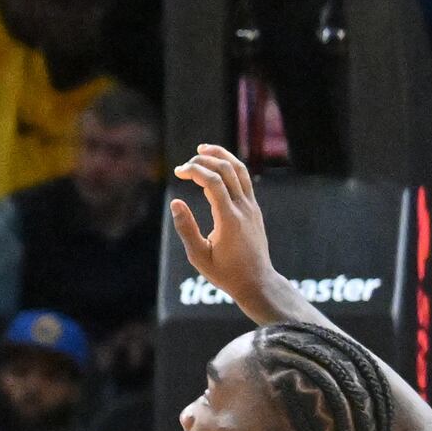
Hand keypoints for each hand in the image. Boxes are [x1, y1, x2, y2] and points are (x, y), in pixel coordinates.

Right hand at [169, 146, 286, 318]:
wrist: (256, 281)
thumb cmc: (225, 273)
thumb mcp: (199, 257)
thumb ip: (186, 229)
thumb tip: (175, 203)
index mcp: (229, 219)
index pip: (213, 181)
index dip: (194, 170)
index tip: (178, 172)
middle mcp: (243, 208)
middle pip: (226, 170)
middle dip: (204, 160)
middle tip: (185, 164)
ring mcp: (251, 207)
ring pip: (239, 170)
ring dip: (221, 155)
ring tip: (203, 149)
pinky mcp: (254, 209)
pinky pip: (244, 179)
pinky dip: (230, 167)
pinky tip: (217, 166)